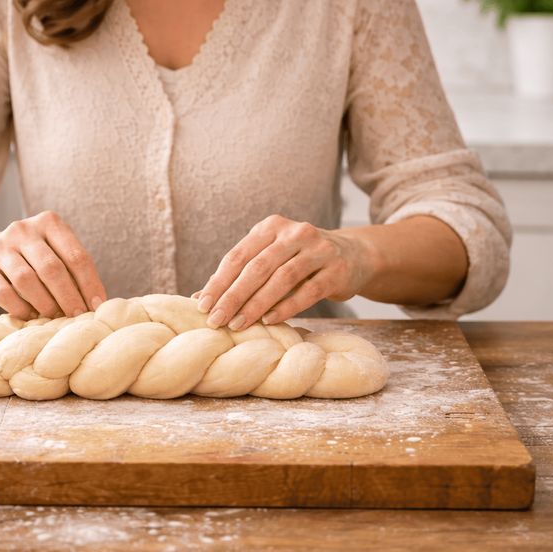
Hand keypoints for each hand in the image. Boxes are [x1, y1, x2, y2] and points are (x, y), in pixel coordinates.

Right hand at [0, 210, 105, 319]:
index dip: (89, 283)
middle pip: (52, 268)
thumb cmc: (30, 259)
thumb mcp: (52, 253)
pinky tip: (31, 316)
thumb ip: (72, 270)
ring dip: (45, 304)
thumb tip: (97, 303)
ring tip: (55, 317)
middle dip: (68, 296)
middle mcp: (23, 230)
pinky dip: (21, 308)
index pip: (76, 255)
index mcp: (48, 223)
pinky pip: (4, 293)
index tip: (97, 306)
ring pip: (27, 280)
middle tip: (77, 316)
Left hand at [193, 215, 376, 329]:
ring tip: (238, 324)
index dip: (218, 282)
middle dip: (233, 296)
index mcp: (271, 226)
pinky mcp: (337, 270)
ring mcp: (319, 249)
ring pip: (282, 278)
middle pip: (257, 267)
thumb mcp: (270, 260)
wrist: (354, 255)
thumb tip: (199, 299)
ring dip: (256, 304)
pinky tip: (269, 321)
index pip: (238, 255)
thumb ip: (239, 276)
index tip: (202, 306)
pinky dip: (287, 307)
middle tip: (216, 320)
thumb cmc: (300, 261)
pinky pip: (309, 291)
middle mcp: (295, 233)